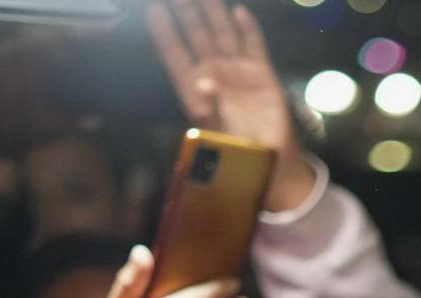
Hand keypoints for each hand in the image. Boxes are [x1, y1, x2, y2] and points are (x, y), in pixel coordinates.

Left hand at [149, 0, 315, 213]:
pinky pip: (253, 44)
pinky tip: (238, 11)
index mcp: (194, 86)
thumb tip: (205, 82)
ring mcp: (236, 68)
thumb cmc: (236, 150)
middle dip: (186, 11)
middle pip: (196, 35)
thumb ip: (210, 107)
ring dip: (213, 10)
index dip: (164, 32)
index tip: (154, 9)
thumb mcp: (218, 133)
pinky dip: (247, 28)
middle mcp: (212, 71)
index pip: (174, 54)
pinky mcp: (260, 71)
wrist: (267, 159)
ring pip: (221, 32)